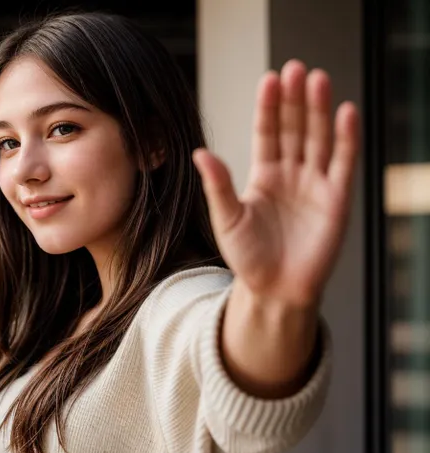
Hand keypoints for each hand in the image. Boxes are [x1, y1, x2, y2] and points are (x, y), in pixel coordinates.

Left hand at [193, 59, 358, 307]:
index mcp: (263, 175)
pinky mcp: (337, 199)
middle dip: (294, 99)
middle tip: (295, 68)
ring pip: (318, 138)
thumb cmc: (247, 257)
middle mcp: (290, 174)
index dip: (268, 106)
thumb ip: (218, 186)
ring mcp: (315, 184)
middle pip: (294, 128)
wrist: (274, 290)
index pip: (266, 132)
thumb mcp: (227, 219)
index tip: (269, 78)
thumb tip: (200, 152)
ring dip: (319, 110)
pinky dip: (346, 138)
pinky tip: (345, 112)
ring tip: (317, 79)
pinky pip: (343, 163)